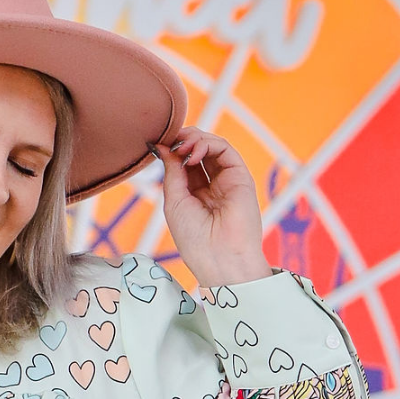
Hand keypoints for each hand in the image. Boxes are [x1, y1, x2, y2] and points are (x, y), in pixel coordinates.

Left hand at [153, 127, 272, 289]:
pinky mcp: (240, 176)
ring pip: (212, 147)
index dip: (172, 150)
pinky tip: (194, 153)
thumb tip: (162, 146)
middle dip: (183, 141)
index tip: (159, 143)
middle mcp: (212, 186)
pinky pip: (225, 150)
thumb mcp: (174, 202)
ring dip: (194, 139)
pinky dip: (208, 144)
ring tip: (182, 147)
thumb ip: (171, 171)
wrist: (220, 258)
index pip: (183, 164)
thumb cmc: (195, 240)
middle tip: (172, 142)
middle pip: (197, 151)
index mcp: (194, 196)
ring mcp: (227, 180)